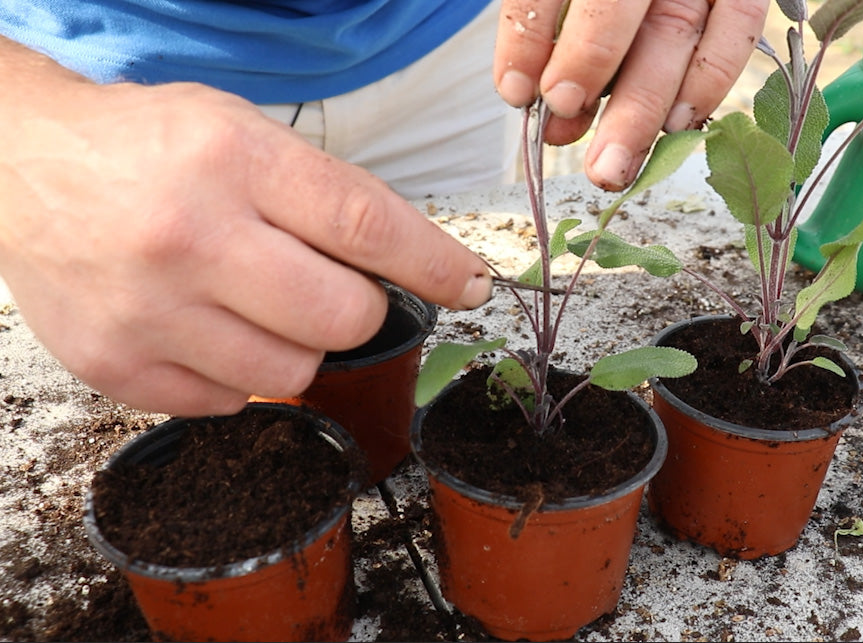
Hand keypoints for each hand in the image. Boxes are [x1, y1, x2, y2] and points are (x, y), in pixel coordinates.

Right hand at [0, 76, 490, 415]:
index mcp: (232, 159)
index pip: (367, 225)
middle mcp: (188, 235)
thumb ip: (329, 198)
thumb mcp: (243, 134)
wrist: (22, 167)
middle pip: (342, 317)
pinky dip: (234, 374)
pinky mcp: (116, 365)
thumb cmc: (150, 149)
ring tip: (254, 305)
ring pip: (291, 375)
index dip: (435, 265)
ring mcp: (147, 309)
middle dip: (358, 311)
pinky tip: (204, 326)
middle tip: (328, 288)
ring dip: (296, 346)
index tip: (471, 285)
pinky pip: (227, 404)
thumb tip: (426, 268)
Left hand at [494, 0, 769, 189]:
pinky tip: (676, 126)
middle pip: (613, 6)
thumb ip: (545, 31)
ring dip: (641, 106)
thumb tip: (531, 99)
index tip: (518, 95)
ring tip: (613, 165)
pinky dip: (707, 82)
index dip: (529, 40)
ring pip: (674, 30)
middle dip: (588, 74)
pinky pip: (735, 29)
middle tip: (560, 130)